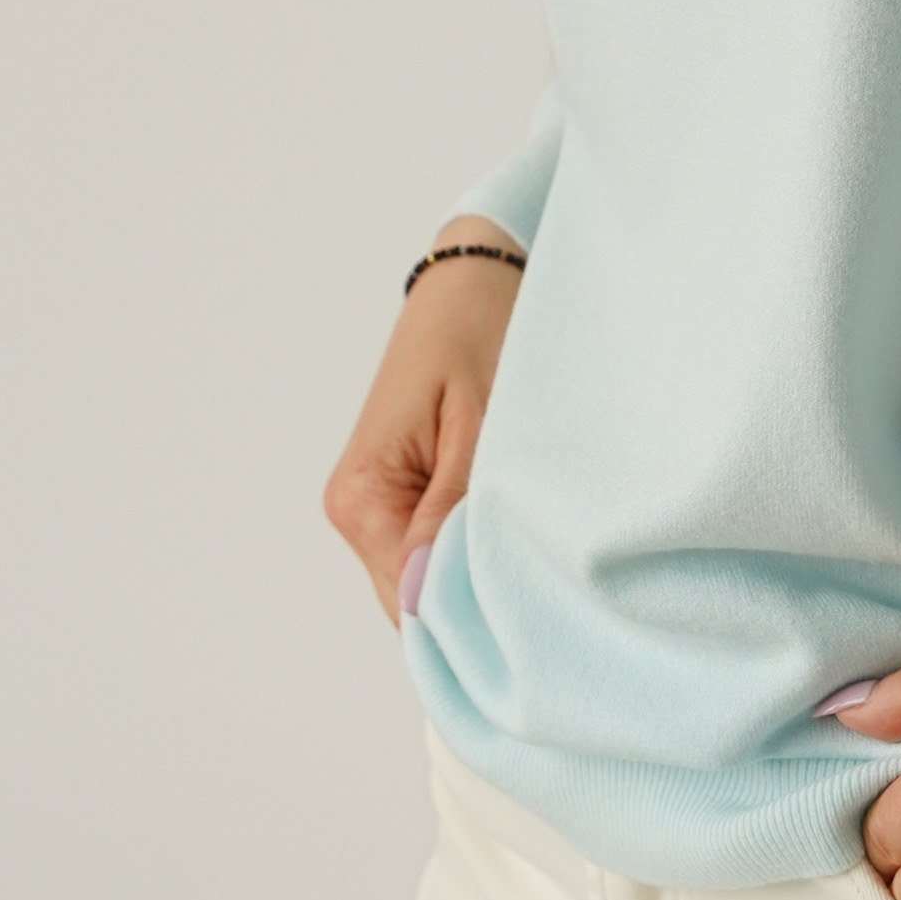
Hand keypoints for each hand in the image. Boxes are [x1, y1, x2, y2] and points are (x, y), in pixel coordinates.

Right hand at [322, 224, 522, 624]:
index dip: (470, 618)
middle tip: (545, 589)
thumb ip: (451, 509)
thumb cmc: (479, 334)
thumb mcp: (478, 422)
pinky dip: (472, 552)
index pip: (411, 603)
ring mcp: (373, 504)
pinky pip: (433, 549)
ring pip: (426, 580)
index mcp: (363, 496)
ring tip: (534, 552)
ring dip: (476, 576)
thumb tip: (425, 596)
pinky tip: (513, 533)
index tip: (532, 616)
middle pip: (415, 602)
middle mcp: (355, 508)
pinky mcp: (397, 494)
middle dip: (475, 603)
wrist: (473, 281)